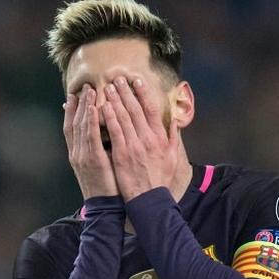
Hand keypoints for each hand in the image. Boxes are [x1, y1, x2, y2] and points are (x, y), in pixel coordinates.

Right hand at [63, 85, 118, 199]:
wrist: (106, 208)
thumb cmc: (108, 188)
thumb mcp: (101, 166)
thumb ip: (101, 149)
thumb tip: (107, 134)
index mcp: (78, 154)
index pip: (71, 127)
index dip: (73, 110)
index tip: (76, 95)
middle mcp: (77, 153)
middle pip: (74, 123)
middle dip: (79, 104)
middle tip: (84, 86)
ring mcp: (83, 156)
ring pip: (82, 126)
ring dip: (85, 107)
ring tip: (90, 90)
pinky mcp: (93, 159)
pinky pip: (92, 136)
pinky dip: (92, 120)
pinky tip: (95, 107)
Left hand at [101, 77, 178, 201]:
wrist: (149, 199)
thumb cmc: (160, 180)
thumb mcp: (173, 158)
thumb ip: (173, 138)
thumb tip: (176, 121)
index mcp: (160, 138)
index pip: (152, 109)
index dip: (144, 93)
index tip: (137, 81)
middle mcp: (148, 138)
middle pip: (135, 109)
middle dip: (126, 92)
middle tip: (117, 78)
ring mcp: (134, 145)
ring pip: (123, 117)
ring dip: (115, 100)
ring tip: (106, 87)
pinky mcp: (122, 154)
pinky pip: (114, 131)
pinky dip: (108, 117)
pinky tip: (102, 106)